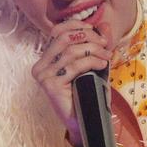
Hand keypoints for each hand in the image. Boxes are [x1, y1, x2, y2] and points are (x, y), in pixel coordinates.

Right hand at [32, 20, 111, 146]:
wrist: (84, 121)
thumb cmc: (87, 93)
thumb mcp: (92, 64)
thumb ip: (96, 45)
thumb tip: (105, 25)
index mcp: (46, 58)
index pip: (57, 31)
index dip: (76, 26)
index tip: (95, 30)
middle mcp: (40, 66)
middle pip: (64, 38)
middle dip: (88, 37)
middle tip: (105, 44)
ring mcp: (43, 76)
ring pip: (70, 51)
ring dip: (93, 50)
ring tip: (106, 56)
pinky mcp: (50, 85)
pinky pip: (74, 66)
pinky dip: (91, 62)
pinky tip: (102, 64)